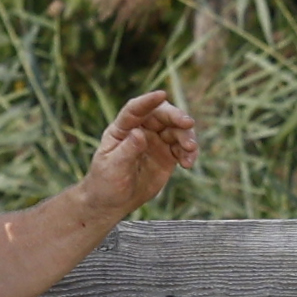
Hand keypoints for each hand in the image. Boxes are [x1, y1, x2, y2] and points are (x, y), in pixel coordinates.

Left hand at [80, 90, 198, 215]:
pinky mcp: (167, 154)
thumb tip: (140, 133)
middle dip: (177, 117)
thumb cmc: (106, 182)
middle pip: (162, 115)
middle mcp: (141, 130)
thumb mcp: (113, 167)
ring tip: (190, 150)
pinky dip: (189, 152)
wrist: (113, 202)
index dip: (148, 101)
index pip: (135, 109)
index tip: (162, 95)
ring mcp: (156, 141)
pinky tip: (188, 163)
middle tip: (188, 124)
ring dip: (187, 136)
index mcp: (122, 129)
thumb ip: (127, 150)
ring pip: (176, 130)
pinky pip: (182, 148)